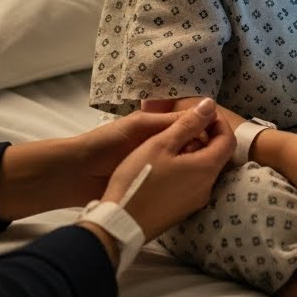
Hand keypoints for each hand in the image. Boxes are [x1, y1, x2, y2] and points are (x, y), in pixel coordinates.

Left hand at [73, 103, 208, 201]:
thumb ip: (171, 121)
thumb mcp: (140, 127)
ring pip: (187, 167)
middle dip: (202, 150)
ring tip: (201, 172)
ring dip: (195, 167)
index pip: (193, 126)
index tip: (220, 136)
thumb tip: (207, 108)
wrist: (76, 175)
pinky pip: (176, 184)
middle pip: (194, 148)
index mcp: (159, 130)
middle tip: (209, 158)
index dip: (206, 129)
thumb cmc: (105, 144)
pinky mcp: (154, 189)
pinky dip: (185, 183)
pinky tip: (192, 185)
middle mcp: (162, 148)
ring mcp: (159, 170)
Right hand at [101, 98, 234, 240]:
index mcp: (206, 169)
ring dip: (192, 154)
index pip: (228, 139)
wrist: (118, 224)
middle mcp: (207, 187)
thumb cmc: (138, 180)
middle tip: (179, 129)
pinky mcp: (182, 211)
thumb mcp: (161, 144)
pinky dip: (185, 170)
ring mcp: (196, 202)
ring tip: (167, 147)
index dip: (217, 122)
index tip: (200, 114)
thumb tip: (210, 105)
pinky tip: (162, 168)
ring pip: (203, 170)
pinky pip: (192, 184)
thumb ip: (188, 123)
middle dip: (203, 137)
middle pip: (217, 155)